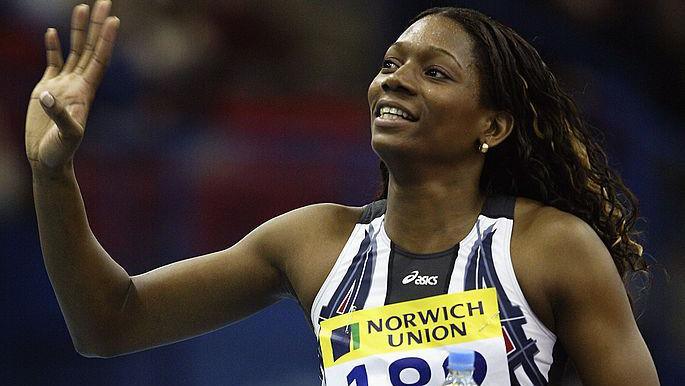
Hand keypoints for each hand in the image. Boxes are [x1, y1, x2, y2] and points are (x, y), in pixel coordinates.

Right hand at [25, 0, 118, 171]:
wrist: (47, 160)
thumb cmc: (60, 153)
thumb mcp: (65, 136)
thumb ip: (60, 116)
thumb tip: (49, 94)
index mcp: (85, 92)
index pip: (99, 59)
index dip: (107, 40)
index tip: (114, 20)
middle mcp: (78, 84)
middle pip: (90, 48)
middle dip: (96, 25)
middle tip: (104, 1)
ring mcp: (63, 85)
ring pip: (74, 51)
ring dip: (78, 30)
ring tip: (81, 7)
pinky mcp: (47, 89)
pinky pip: (53, 62)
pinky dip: (54, 46)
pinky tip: (55, 32)